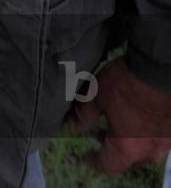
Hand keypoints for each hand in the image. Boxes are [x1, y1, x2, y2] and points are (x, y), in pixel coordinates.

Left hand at [66, 55, 170, 175]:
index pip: (107, 166)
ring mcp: (164, 140)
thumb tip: (73, 125)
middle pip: (128, 159)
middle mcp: (147, 150)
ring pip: (145, 149)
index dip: (94, 161)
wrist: (158, 68)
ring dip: (131, 141)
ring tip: (120, 124)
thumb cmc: (126, 82)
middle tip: (100, 134)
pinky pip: (157, 138)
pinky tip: (138, 116)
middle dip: (113, 149)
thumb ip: (84, 114)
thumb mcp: (96, 94)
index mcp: (126, 147)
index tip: (87, 156)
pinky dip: (145, 132)